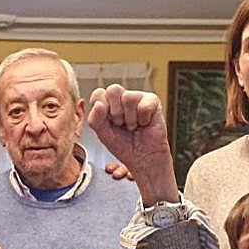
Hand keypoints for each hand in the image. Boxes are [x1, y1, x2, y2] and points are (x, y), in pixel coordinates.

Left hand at [86, 85, 176, 203]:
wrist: (143, 159)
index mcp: (108, 103)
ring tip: (133, 126)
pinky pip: (144, 105)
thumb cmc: (124, 146)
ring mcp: (138, 97)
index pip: (99, 93)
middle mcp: (122, 97)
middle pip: (113, 89)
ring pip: (129, 97)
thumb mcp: (103, 135)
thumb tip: (98, 104)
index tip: (107, 123)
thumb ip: (95, 119)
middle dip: (115, 113)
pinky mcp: (152, 101)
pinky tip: (144, 124)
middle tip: (121, 124)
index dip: (101, 109)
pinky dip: (143, 119)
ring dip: (130, 118)